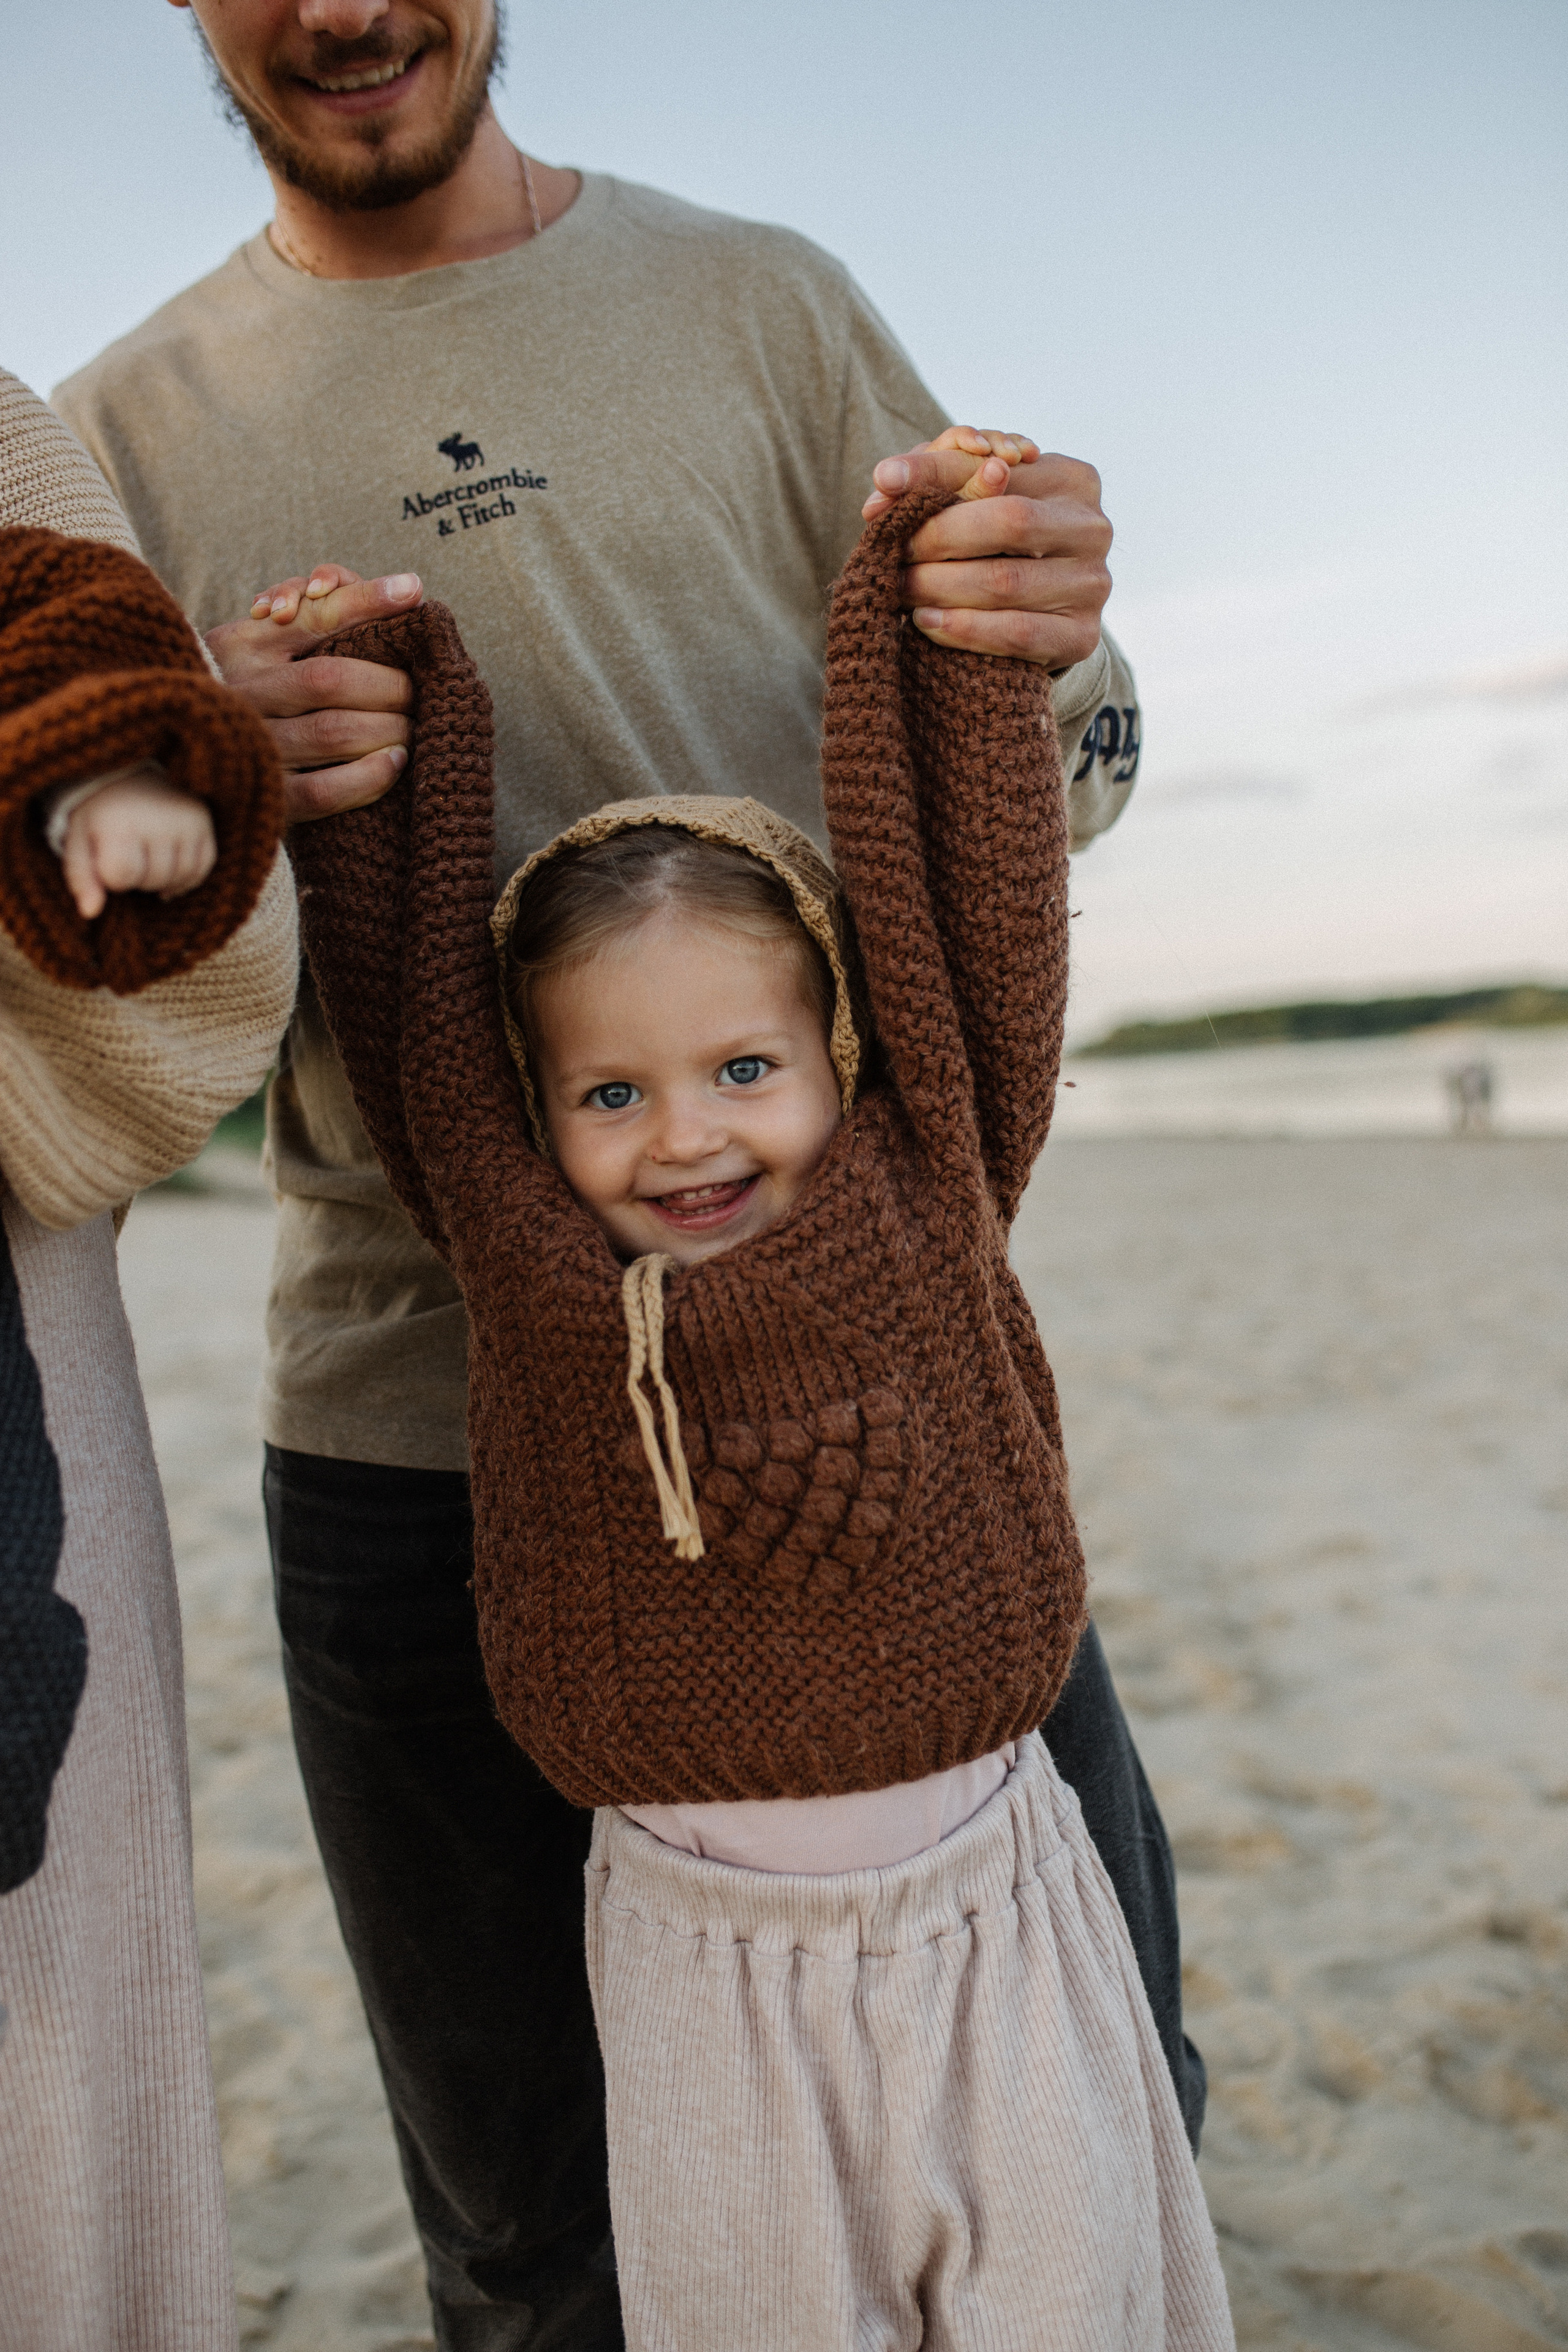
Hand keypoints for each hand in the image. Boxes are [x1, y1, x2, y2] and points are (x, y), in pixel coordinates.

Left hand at [61, 763, 216, 919]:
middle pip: (153, 880)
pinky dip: (186, 875)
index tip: (107, 856)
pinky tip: (169, 865)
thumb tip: (91, 912)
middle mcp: (157, 816)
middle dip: (138, 877)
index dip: (112, 876)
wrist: (127, 779)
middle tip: (129, 853)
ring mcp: (184, 818)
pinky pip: (201, 868)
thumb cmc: (99, 818)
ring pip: (180, 878)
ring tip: (147, 858)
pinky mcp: (202, 820)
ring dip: (162, 878)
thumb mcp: (79, 842)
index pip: (122, 877)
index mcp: (120, 820)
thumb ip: (80, 878)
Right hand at [206, 564, 422, 822]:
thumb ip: (335, 609)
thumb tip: (413, 587)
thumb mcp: (281, 637)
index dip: (366, 602)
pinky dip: (369, 777)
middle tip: (418, 691)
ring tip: (412, 727)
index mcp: (243, 643)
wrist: (210, 749)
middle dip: (390, 687)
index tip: (414, 592)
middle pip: (329, 680)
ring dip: (388, 730)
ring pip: (331, 733)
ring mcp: (252, 744)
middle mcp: (242, 690)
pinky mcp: (269, 796)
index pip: (315, 616)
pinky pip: (324, 791)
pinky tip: (394, 762)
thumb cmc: (270, 683)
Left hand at [860, 426, 1111, 670]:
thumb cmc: (999, 542)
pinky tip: (926, 622)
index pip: (994, 469)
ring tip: (901, 588)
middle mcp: (1093, 527)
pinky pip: (1016, 633)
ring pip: (1006, 582)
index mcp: (1072, 478)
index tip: (884, 486)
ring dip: (940, 587)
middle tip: (895, 551)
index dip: (935, 476)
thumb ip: (935, 477)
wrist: (1041, 612)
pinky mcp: (1082, 636)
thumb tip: (884, 480)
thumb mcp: (976, 498)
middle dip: (939, 537)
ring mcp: (1093, 584)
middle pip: (1007, 523)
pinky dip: (964, 628)